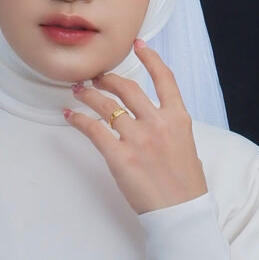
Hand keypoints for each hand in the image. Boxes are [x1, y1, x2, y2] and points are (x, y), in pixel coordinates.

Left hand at [65, 43, 207, 213]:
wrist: (181, 213)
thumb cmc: (187, 186)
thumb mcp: (188, 149)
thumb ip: (173, 131)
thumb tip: (160, 124)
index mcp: (178, 119)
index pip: (164, 79)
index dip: (150, 58)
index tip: (138, 46)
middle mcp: (158, 123)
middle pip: (128, 88)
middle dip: (107, 79)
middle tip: (95, 77)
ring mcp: (138, 139)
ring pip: (106, 106)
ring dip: (88, 95)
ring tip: (78, 91)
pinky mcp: (120, 157)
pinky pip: (94, 130)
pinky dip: (78, 120)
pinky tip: (70, 116)